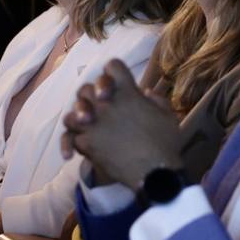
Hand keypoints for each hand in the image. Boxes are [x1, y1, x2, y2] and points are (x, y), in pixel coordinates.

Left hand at [61, 59, 181, 189]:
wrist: (154, 173)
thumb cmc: (165, 143)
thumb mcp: (168, 115)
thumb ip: (156, 100)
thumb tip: (145, 92)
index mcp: (127, 92)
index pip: (112, 66)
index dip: (112, 73)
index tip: (115, 84)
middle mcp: (106, 104)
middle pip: (85, 89)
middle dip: (90, 96)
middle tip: (98, 107)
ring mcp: (93, 123)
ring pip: (71, 114)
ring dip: (77, 119)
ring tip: (85, 127)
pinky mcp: (86, 143)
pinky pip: (71, 138)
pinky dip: (72, 144)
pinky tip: (71, 153)